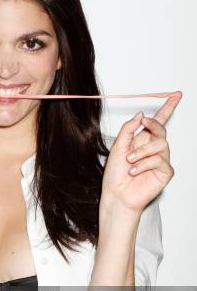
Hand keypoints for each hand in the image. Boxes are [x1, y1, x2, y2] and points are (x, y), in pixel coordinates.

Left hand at [101, 92, 181, 212]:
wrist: (116, 195)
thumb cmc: (115, 175)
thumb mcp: (118, 147)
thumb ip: (128, 129)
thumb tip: (141, 115)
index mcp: (142, 141)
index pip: (158, 122)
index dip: (167, 108)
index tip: (176, 95)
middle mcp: (153, 149)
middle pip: (162, 129)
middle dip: (153, 124)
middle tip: (144, 124)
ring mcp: (160, 160)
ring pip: (161, 144)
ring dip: (142, 151)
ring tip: (130, 161)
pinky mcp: (165, 172)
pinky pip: (160, 160)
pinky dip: (144, 164)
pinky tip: (134, 171)